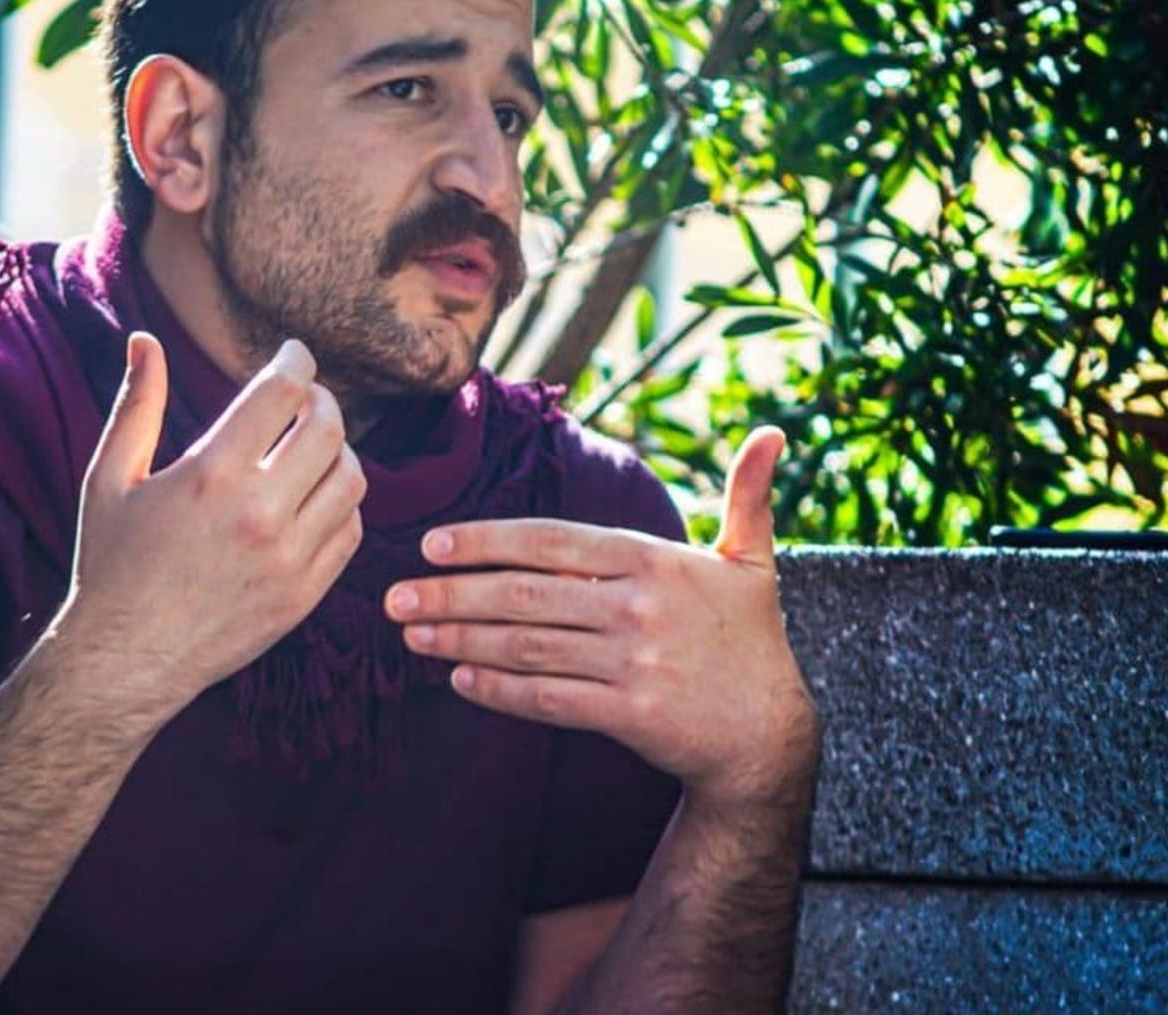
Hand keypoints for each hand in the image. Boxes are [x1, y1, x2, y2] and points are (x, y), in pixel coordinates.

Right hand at [57, 332, 366, 719]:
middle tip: (305, 398)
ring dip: (338, 450)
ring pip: (351, 478)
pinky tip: (314, 496)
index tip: (293, 354)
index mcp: (210, 475)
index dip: (296, 360)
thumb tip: (144, 339)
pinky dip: (342, 503)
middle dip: (321, 399)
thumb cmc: (112, 563)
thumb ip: (136, 404)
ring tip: (311, 446)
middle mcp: (258, 514)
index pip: (283, 391)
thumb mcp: (110, 477)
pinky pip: (351, 531)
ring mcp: (289, 559)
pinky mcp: (304, 595)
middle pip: (328, 428)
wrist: (125, 659)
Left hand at [388, 427, 816, 806]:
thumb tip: (775, 434)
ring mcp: (633, 662)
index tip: (431, 544)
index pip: (551, 542)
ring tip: (410, 633)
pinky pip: (549, 700)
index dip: (486, 541)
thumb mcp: (753, 561)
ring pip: (527, 647)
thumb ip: (749, 497)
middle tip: (392, 596)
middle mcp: (638, 606)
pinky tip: (458, 679)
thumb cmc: (750, 639)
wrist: (768, 733)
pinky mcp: (630, 715)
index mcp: (652, 559)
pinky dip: (499, 690)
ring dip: (459, 639)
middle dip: (451, 594)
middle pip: (525, 595)